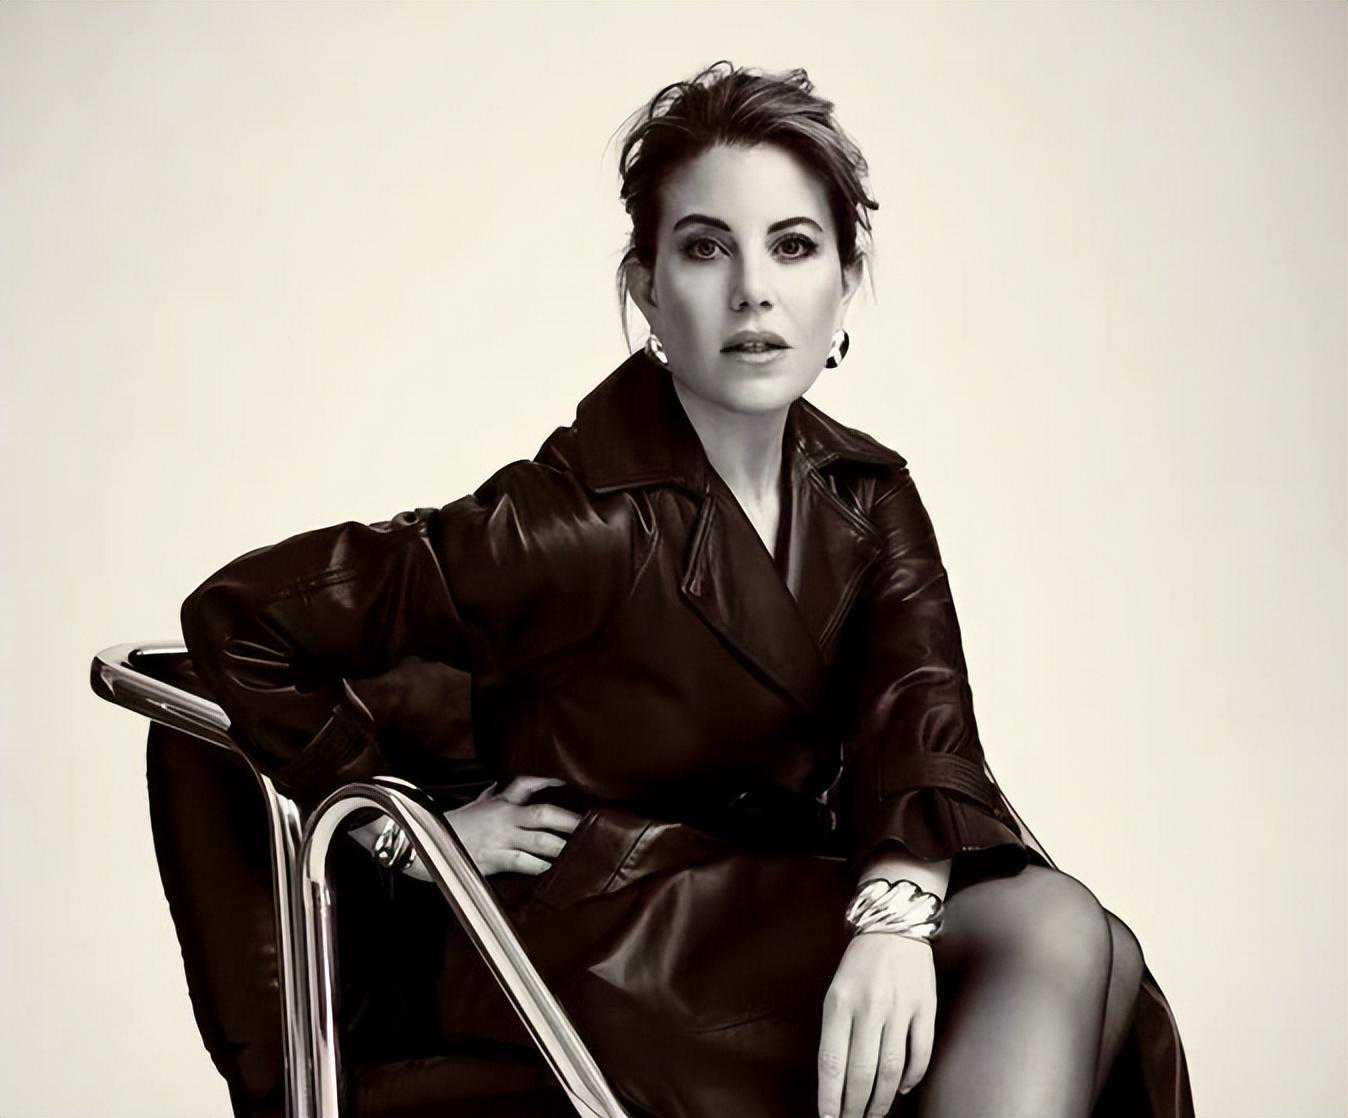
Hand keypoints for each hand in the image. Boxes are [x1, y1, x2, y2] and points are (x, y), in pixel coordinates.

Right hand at [435, 774, 583, 878]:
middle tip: (586, 827)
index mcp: (499, 803)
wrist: (426, 845)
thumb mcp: (474, 805)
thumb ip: (491, 796)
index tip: (563, 785)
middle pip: (542, 814)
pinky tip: (550, 869)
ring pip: (539, 841)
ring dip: (560, 848)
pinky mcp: (494, 859)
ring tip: (577, 853)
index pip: (525, 785)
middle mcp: (503, 817)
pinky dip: (539, 866)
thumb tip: (500, 786)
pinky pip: (523, 862)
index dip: (546, 782)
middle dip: (568, 821)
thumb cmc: (454, 826)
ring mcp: (500, 838)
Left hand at [817, 933, 936, 1117]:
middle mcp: (870, 1005)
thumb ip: (837, 1030)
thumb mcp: (836, 990)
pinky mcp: (926, 1007)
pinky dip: (911, 1077)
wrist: (895, 926)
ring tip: (873, 1114)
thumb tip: (840, 1079)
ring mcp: (901, 1007)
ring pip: (891, 1069)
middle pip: (862, 1072)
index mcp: (840, 1001)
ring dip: (881, 1099)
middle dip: (855, 1106)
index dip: (830, 1097)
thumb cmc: (860, 963)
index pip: (832, 1061)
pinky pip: (921, 1053)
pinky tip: (901, 1089)